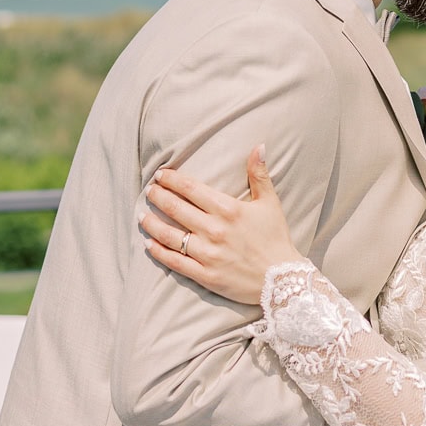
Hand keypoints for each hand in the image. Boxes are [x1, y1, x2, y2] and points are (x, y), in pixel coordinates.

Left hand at [142, 148, 300, 305]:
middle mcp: (214, 230)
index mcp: (228, 209)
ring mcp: (208, 254)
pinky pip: (175, 261)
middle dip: (158, 197)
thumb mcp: (270, 203)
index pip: (191, 189)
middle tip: (149, 191)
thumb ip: (260, 174)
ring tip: (142, 215)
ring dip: (152, 223)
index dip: (172, 180)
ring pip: (169, 235)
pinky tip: (149, 244)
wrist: (283, 279)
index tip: (160, 175)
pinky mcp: (205, 275)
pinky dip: (159, 252)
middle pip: (176, 208)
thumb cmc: (276, 238)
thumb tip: (258, 146)